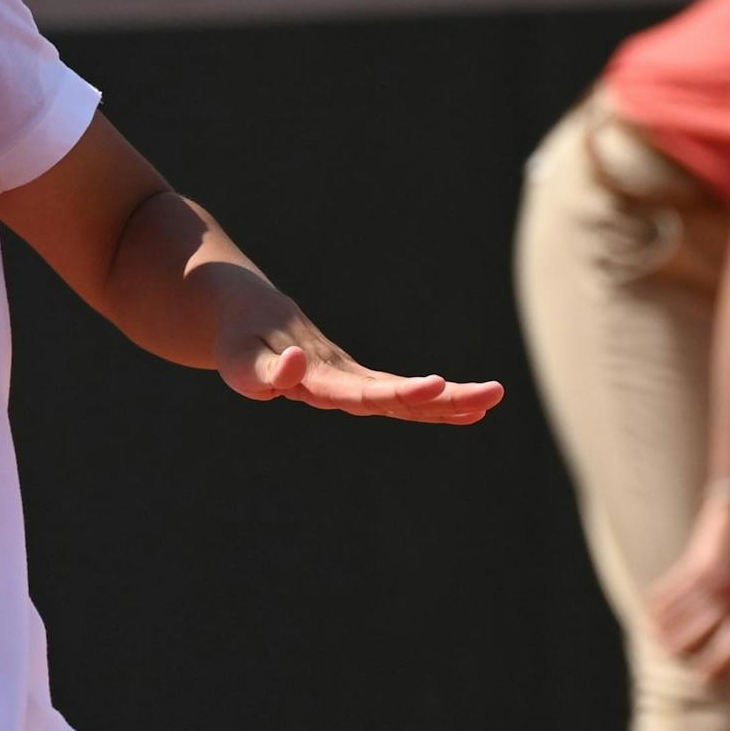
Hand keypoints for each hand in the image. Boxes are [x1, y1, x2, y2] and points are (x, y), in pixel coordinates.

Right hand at [218, 316, 506, 424]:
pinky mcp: (355, 380)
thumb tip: (297, 366)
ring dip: (449, 402)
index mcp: (311, 389)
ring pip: (404, 401)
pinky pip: (400, 393)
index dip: (398, 392)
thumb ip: (264, 371)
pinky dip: (434, 399)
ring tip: (493, 395)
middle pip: (396, 404)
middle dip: (444, 400)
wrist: (236, 325)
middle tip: (490, 394)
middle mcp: (337, 396)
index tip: (433, 384)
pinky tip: (468, 405)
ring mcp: (349, 390)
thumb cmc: (236, 336)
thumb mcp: (239, 355)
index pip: (360, 395)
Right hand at [647, 494, 729, 673]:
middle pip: (689, 637)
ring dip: (659, 630)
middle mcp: (727, 599)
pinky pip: (665, 594)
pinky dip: (655, 606)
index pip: (726, 649)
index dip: (712, 666)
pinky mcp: (691, 566)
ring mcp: (707, 583)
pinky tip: (650, 613)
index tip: (702, 676)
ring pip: (671, 618)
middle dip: (675, 649)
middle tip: (668, 654)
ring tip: (654, 638)